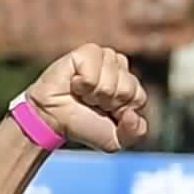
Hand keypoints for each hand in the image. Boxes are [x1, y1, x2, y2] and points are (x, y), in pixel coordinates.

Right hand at [27, 44, 149, 153]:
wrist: (54, 120)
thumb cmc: (83, 126)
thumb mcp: (114, 140)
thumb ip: (134, 133)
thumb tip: (132, 114)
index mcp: (128, 86)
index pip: (138, 97)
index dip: (122, 111)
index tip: (106, 113)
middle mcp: (117, 68)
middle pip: (128, 87)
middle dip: (109, 102)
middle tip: (92, 103)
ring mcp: (103, 57)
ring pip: (112, 78)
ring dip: (95, 93)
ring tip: (83, 94)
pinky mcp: (86, 53)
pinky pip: (94, 71)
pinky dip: (84, 84)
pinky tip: (75, 84)